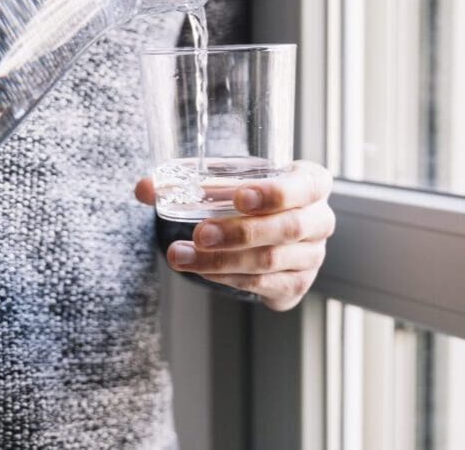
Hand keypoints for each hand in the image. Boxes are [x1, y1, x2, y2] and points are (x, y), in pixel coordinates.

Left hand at [136, 161, 335, 311]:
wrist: (269, 229)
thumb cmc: (251, 197)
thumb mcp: (228, 180)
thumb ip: (186, 180)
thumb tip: (143, 188)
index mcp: (312, 183)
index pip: (305, 186)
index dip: (274, 193)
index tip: (239, 197)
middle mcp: (320, 220)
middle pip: (286, 228)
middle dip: (239, 232)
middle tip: (200, 233)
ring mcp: (312, 256)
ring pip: (269, 261)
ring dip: (222, 260)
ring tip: (182, 255)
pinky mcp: (296, 284)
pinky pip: (262, 284)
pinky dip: (228, 277)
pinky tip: (201, 270)